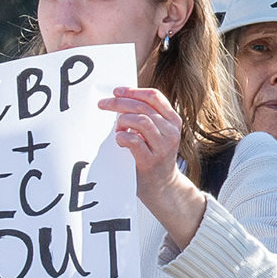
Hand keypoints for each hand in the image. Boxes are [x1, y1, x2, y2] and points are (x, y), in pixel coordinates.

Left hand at [107, 85, 214, 248]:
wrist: (162, 186)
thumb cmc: (154, 156)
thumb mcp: (157, 132)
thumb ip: (146, 116)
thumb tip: (120, 98)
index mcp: (173, 120)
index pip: (154, 96)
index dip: (133, 91)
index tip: (116, 91)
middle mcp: (171, 131)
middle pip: (143, 107)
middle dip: (119, 103)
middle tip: (103, 104)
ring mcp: (163, 146)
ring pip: (141, 120)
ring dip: (122, 121)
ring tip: (117, 128)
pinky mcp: (151, 160)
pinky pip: (134, 140)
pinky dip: (122, 136)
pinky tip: (119, 140)